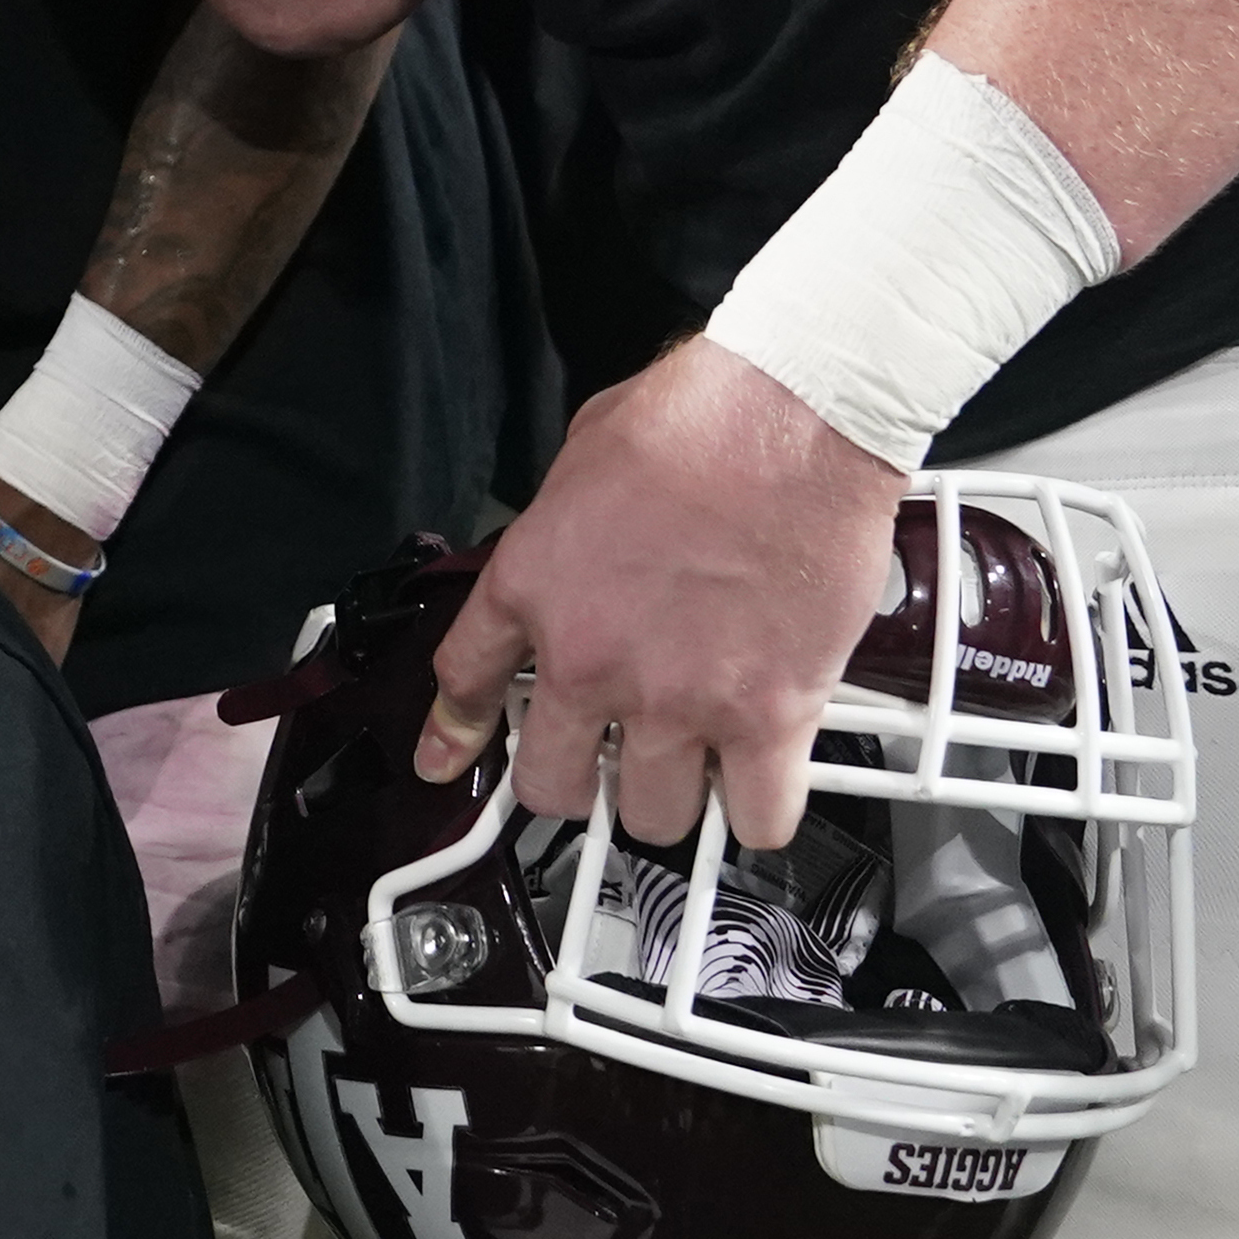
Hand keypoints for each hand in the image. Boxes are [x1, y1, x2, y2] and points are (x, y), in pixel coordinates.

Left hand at [420, 338, 906, 848]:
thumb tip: (582, 542)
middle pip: (550, 784)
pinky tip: (762, 785)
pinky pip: (757, 818)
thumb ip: (569, 526)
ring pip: (651, 817)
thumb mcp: (584, 457)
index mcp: (534, 586)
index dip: (456, 733)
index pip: (466, 681)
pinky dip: (759, 812)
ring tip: (688, 769)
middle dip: (572, 784)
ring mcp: (678, 699)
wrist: (789, 422)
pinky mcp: (768, 716)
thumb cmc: (697, 420)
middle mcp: (592, 659)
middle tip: (600, 766)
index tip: (448, 759)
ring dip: (667, 800)